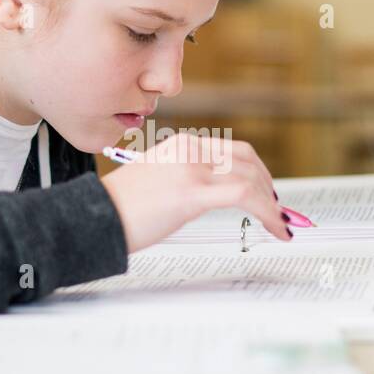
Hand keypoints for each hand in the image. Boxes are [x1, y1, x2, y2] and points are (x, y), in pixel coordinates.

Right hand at [99, 133, 293, 252]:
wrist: (94, 216)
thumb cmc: (119, 207)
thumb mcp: (157, 180)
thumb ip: (184, 179)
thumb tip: (210, 195)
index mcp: (181, 145)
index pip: (233, 151)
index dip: (258, 172)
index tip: (266, 193)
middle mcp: (189, 150)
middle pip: (248, 161)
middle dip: (269, 187)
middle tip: (278, 211)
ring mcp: (191, 169)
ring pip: (250, 178)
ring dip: (272, 204)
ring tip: (279, 225)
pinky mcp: (192, 193)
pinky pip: (243, 196)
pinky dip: (267, 212)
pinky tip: (275, 228)